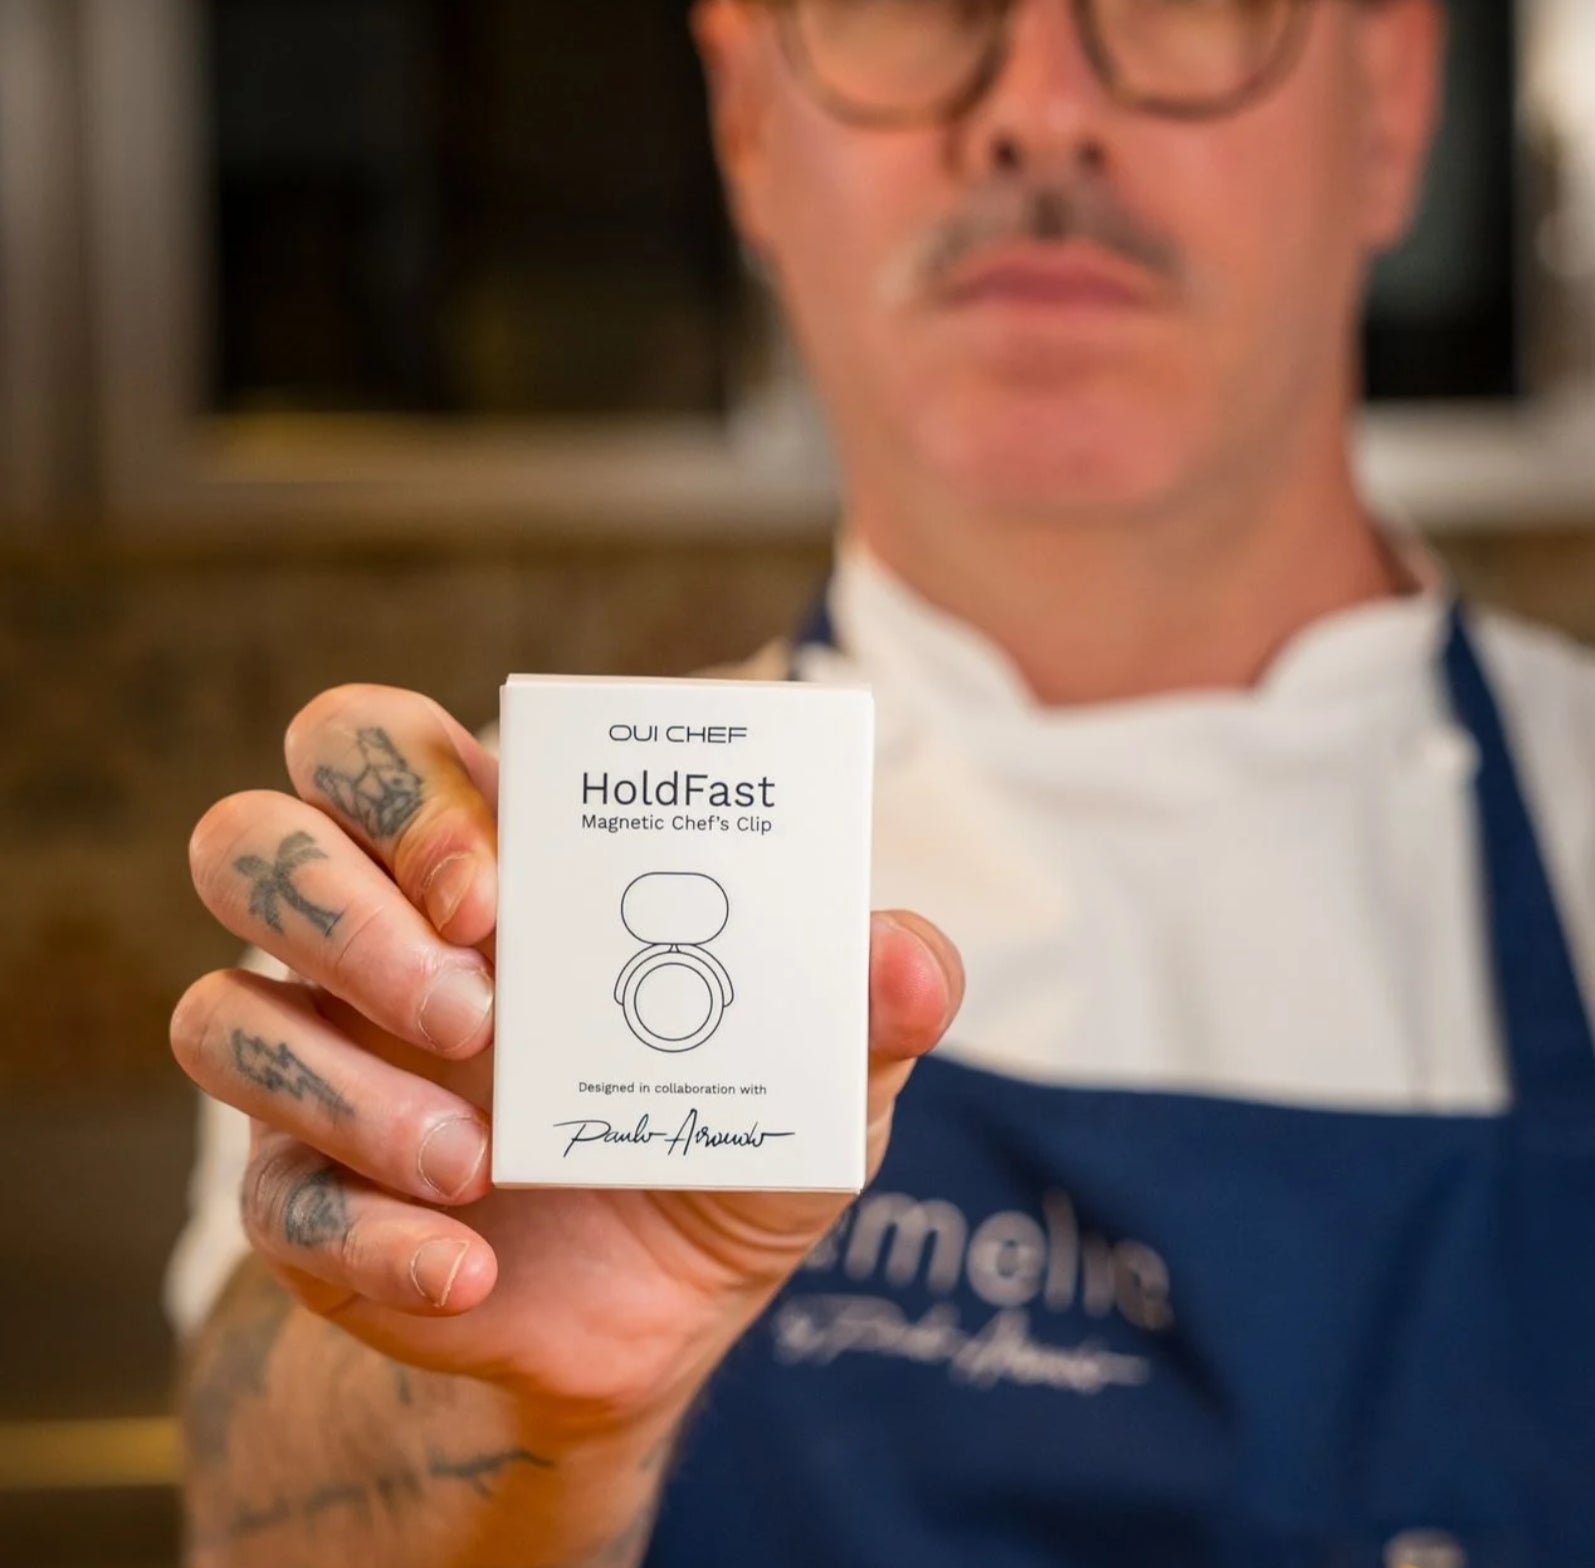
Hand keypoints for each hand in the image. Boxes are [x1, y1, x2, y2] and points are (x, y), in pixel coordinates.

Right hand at [171, 685, 962, 1439]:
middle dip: (337, 900)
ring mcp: (329, 1063)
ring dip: (340, 1079)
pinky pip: (269, 1195)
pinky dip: (366, 1232)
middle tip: (475, 989)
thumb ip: (871, 996)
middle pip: (250, 836)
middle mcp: (382, 938)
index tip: (498, 887)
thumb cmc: (728, 1129)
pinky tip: (464, 1264)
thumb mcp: (824, 1064)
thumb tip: (912, 959)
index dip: (405, 787)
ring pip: (220, 1009)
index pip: (376, 745)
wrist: (662, 1312)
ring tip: (478, 1150)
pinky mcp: (306, 1198)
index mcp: (498, 857)